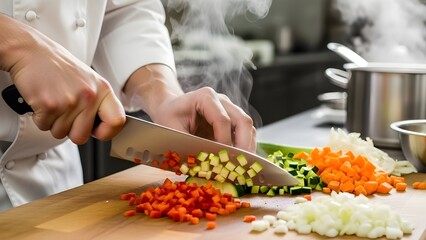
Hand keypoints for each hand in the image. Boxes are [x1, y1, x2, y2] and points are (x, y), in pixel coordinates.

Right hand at [0, 15, 125, 143]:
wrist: (31, 51)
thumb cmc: (59, 66)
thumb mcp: (89, 80)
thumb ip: (98, 103)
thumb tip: (103, 127)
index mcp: (103, 89)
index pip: (117, 121)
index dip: (107, 132)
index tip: (97, 130)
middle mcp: (90, 96)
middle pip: (82, 136)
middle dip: (70, 130)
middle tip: (65, 114)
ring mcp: (70, 101)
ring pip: (61, 133)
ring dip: (53, 122)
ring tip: (53, 102)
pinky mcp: (49, 105)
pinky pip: (44, 126)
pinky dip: (40, 118)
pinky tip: (42, 101)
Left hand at [124, 64, 255, 152]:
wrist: (170, 107)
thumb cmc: (169, 116)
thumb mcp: (171, 129)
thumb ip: (187, 144)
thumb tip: (203, 162)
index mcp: (205, 97)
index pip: (222, 120)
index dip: (224, 141)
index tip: (222, 160)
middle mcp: (222, 100)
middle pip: (242, 120)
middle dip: (243, 144)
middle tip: (240, 165)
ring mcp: (230, 108)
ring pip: (248, 126)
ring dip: (247, 147)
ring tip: (242, 166)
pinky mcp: (233, 119)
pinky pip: (246, 132)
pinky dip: (245, 146)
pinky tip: (240, 161)